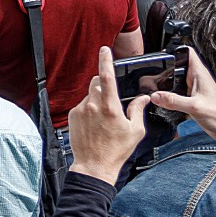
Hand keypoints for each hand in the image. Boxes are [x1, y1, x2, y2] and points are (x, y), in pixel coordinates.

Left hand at [67, 54, 150, 182]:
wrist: (94, 166)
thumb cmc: (116, 151)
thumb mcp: (135, 131)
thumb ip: (138, 110)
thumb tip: (142, 98)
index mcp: (110, 107)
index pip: (106, 77)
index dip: (106, 60)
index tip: (105, 49)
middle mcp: (93, 106)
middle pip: (96, 83)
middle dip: (103, 84)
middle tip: (112, 100)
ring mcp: (81, 110)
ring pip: (90, 95)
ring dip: (97, 100)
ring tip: (104, 120)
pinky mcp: (72, 116)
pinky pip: (82, 105)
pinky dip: (89, 109)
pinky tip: (95, 125)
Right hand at [148, 49, 215, 146]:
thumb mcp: (194, 107)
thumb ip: (173, 101)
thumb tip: (156, 96)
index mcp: (200, 74)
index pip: (187, 52)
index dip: (175, 49)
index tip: (162, 54)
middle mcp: (197, 79)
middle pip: (179, 65)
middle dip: (166, 68)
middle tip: (154, 75)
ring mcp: (195, 89)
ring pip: (178, 79)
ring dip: (168, 82)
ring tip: (157, 88)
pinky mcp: (194, 99)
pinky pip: (179, 92)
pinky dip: (171, 95)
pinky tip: (166, 102)